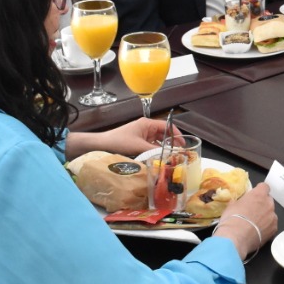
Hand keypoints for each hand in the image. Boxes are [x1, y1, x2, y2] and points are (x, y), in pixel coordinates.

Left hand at [64, 118, 179, 160]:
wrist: (100, 146)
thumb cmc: (118, 142)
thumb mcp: (139, 147)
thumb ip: (156, 151)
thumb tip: (170, 156)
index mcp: (147, 124)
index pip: (167, 126)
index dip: (176, 135)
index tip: (183, 144)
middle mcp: (146, 128)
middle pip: (164, 134)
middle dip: (172, 143)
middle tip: (179, 153)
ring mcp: (141, 135)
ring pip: (158, 141)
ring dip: (163, 149)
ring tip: (170, 158)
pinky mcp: (137, 143)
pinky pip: (150, 146)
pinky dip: (155, 152)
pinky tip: (158, 159)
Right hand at [215, 183, 277, 258]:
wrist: (236, 237)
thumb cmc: (232, 219)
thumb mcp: (231, 206)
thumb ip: (238, 202)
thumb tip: (237, 203)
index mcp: (259, 194)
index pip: (264, 187)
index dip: (260, 191)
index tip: (255, 195)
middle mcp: (269, 203)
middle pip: (268, 200)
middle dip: (262, 204)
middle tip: (253, 211)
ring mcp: (273, 216)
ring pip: (271, 213)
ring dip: (265, 216)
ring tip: (255, 224)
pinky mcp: (274, 229)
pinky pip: (271, 225)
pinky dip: (266, 227)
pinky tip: (258, 232)